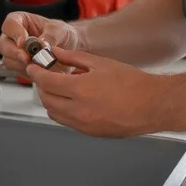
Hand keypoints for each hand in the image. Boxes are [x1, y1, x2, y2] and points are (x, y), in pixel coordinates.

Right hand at [0, 12, 80, 73]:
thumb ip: (51, 36)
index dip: (14, 33)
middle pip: (3, 44)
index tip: (23, 42)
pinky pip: (17, 71)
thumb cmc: (62, 34)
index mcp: (20, 21)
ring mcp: (15, 53)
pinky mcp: (20, 67)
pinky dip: (27, 71)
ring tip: (38, 63)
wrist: (69, 49)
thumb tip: (41, 44)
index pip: (9, 25)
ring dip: (21, 63)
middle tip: (27, 58)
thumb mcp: (60, 30)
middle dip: (15, 52)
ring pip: (8, 59)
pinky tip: (38, 69)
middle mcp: (14, 37)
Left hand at [26, 47, 163, 137]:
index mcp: (81, 90)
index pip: (46, 82)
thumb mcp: (100, 63)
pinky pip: (67, 122)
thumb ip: (73, 58)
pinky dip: (63, 111)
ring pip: (54, 113)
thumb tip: (56, 53)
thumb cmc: (132, 83)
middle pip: (46, 99)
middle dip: (41, 86)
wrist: (152, 105)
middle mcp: (79, 111)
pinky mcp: (90, 133)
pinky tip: (73, 100)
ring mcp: (84, 125)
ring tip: (59, 88)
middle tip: (45, 76)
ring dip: (51, 100)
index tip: (33, 68)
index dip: (36, 74)